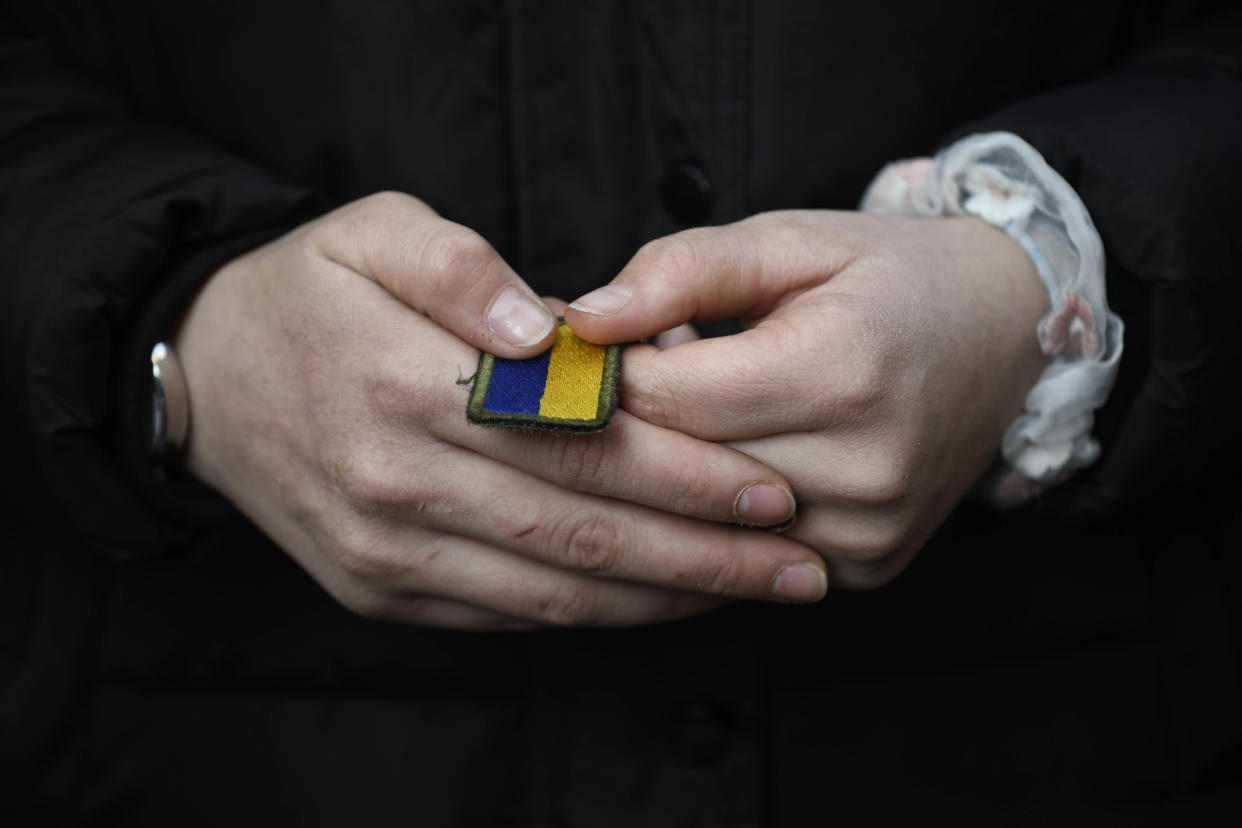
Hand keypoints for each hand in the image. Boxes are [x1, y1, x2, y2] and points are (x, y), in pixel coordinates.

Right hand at [174, 193, 828, 628]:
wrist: (203, 373)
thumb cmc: (307, 292)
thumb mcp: (372, 232)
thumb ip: (462, 266)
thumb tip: (549, 326)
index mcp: (406, 384)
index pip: (578, 443)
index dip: (686, 474)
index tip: (772, 491)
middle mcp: (397, 484)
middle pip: (582, 532)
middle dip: (705, 556)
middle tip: (797, 564)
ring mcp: (385, 552)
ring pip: (551, 592)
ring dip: (663, 599)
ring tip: (750, 591)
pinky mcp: (379, 591)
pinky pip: (505, 618)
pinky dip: (590, 615)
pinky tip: (655, 602)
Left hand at [566, 210, 1047, 586]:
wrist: (1000, 332)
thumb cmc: (884, 277)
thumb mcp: (787, 242)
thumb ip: (681, 271)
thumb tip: (584, 322)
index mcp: (842, 371)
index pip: (664, 399)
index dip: (615, 370)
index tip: (606, 344)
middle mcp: (865, 467)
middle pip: (676, 469)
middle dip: (636, 422)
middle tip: (643, 370)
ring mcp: (869, 530)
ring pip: (704, 522)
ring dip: (675, 471)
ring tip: (704, 405)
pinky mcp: (867, 566)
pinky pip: (749, 554)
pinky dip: (722, 510)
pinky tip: (739, 455)